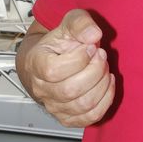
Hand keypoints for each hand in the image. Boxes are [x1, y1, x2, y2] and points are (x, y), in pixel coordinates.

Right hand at [18, 9, 114, 127]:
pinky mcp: (68, 117)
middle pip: (71, 90)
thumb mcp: (68, 23)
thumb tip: (93, 35)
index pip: (54, 70)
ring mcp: (53, 106)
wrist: (51, 61)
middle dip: (95, 70)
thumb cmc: (59, 44)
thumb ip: (80, 24)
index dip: (79, 59)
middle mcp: (41, 89)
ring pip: (83, 104)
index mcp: (35, 63)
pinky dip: (106, 100)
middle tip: (101, 56)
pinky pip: (91, 117)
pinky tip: (107, 83)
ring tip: (104, 68)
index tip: (90, 47)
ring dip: (102, 84)